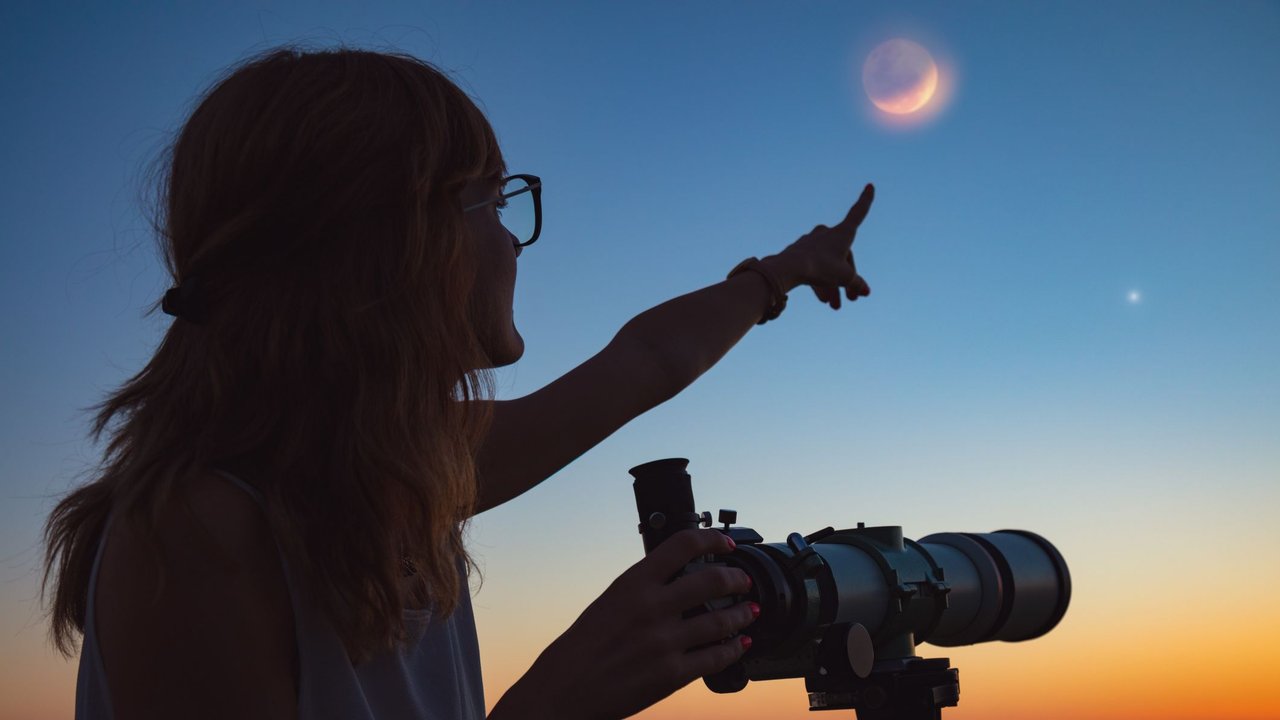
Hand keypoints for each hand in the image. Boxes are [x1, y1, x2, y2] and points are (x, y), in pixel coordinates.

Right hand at [490, 529, 755, 719]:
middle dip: (736, 578)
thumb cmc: (580, 648)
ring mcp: (664, 643)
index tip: (725, 543)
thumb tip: (677, 580)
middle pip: (713, 580)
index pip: (682, 545)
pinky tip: (740, 644)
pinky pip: (716, 657)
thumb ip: (643, 590)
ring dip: (742, 614)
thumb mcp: (609, 603)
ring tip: (749, 611)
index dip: (712, 539)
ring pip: (722, 620)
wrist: (563, 691)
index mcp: (632, 584)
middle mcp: (651, 608)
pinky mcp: (672, 675)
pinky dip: (734, 649)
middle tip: (743, 580)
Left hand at [768, 183, 875, 309]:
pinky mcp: (800, 252)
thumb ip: (856, 283)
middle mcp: (827, 233)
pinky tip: (822, 300)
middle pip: (843, 257)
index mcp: (842, 233)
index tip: (870, 185)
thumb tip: (865, 291)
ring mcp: (812, 242)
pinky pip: (814, 267)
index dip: (866, 200)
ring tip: (834, 306)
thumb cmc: (820, 268)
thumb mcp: (844, 278)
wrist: (788, 269)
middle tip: (851, 300)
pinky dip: (820, 282)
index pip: (858, 213)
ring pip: (828, 265)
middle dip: (847, 280)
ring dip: (833, 286)